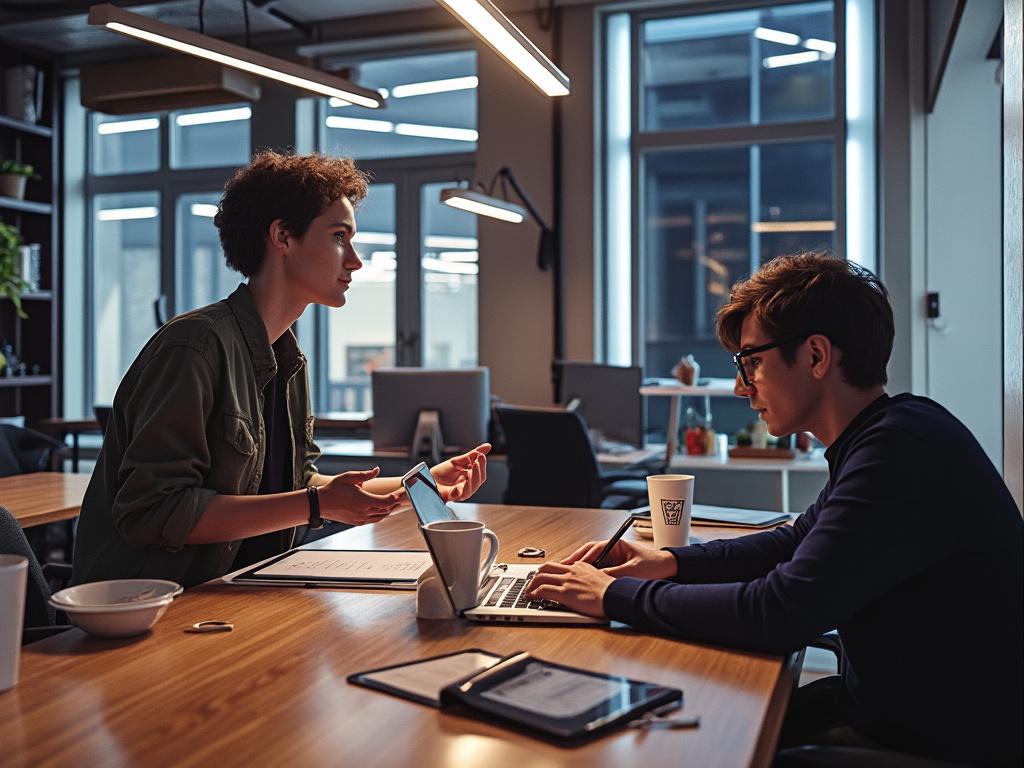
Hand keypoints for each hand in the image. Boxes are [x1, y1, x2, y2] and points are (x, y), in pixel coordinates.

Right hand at [317, 468, 403, 524]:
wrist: (320, 504)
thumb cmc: (332, 490)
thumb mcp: (348, 477)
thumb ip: (365, 475)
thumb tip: (377, 470)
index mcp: (363, 501)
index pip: (388, 501)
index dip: (398, 496)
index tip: (404, 491)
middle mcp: (364, 512)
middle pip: (387, 509)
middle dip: (397, 501)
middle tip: (404, 494)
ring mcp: (361, 519)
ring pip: (382, 516)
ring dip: (390, 508)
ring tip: (396, 501)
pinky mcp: (358, 522)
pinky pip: (375, 520)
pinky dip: (382, 514)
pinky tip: (384, 508)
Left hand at [431, 443, 490, 501]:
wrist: (427, 478)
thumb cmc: (442, 472)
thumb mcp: (458, 460)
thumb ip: (472, 455)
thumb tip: (488, 446)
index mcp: (470, 479)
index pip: (481, 473)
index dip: (482, 465)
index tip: (481, 455)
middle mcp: (467, 486)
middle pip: (479, 481)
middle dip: (479, 470)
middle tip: (479, 459)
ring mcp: (460, 492)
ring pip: (471, 489)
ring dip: (474, 477)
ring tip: (473, 467)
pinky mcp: (451, 497)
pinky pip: (459, 495)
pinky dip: (461, 489)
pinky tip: (462, 481)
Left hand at [523, 561, 613, 617]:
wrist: (616, 596)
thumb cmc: (612, 591)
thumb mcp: (600, 578)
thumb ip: (590, 576)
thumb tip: (586, 581)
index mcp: (581, 567)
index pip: (560, 565)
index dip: (550, 572)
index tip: (546, 577)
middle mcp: (572, 571)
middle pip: (547, 567)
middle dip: (537, 574)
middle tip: (533, 582)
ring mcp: (567, 581)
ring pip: (541, 576)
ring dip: (532, 584)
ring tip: (528, 591)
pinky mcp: (564, 593)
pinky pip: (543, 590)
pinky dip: (534, 593)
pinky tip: (531, 597)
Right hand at [563, 538, 677, 579]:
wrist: (670, 569)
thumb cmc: (654, 565)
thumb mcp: (632, 571)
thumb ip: (614, 574)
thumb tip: (597, 578)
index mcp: (616, 545)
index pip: (594, 549)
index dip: (581, 558)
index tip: (572, 565)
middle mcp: (613, 550)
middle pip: (589, 553)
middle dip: (576, 561)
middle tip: (563, 568)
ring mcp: (614, 558)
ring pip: (592, 561)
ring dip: (581, 567)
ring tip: (569, 575)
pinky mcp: (616, 567)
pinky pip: (599, 569)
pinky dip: (590, 574)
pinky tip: (583, 581)